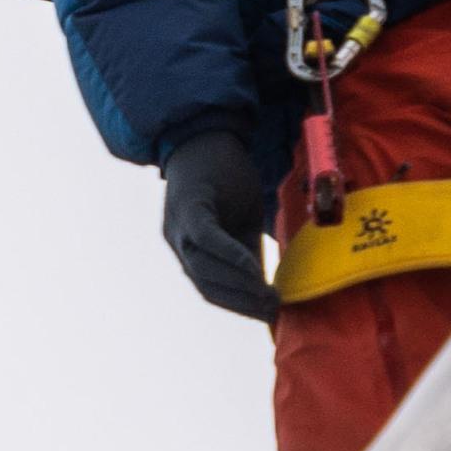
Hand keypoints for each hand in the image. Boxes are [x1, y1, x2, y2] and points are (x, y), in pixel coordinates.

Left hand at [159, 124, 279, 323]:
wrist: (206, 133)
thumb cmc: (225, 177)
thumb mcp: (240, 219)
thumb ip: (247, 250)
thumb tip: (266, 285)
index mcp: (188, 248)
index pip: (211, 288)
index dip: (239, 306)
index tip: (268, 318)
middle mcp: (177, 242)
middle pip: (206, 286)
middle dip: (241, 303)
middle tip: (273, 314)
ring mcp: (178, 226)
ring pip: (204, 270)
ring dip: (238, 287)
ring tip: (269, 298)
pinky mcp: (188, 207)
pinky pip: (206, 239)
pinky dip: (228, 257)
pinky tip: (252, 269)